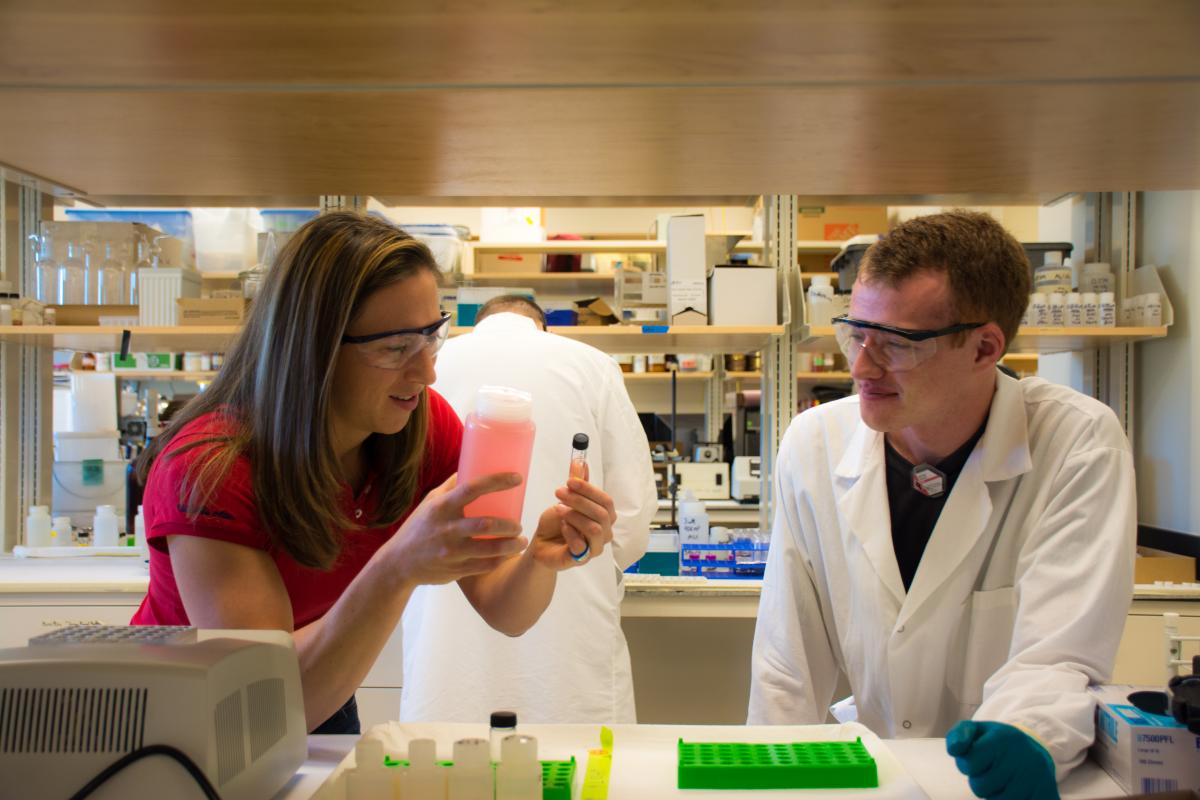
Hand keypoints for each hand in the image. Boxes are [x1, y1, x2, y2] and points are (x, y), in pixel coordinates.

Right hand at [385, 472, 527, 586]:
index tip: (517, 478)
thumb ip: (449, 487)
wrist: (398, 563)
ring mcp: (451, 551)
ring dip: (511, 545)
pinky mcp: (455, 570)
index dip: (497, 481)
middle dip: (509, 524)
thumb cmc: (417, 528)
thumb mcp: (429, 503)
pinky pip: (484, 566)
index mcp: (441, 507)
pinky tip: (508, 555)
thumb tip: (469, 468)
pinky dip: (500, 560)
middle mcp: (447, 529)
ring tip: (520, 541)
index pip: (472, 488)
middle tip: (519, 525)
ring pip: (490, 548)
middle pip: (486, 523)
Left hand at [528, 471, 616, 570]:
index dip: (589, 489)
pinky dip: (570, 532)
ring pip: (595, 529)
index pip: (606, 501)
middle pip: (602, 514)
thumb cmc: (558, 523)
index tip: (570, 481)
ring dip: (575, 516)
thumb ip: (577, 483)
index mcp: (605, 517)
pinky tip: (562, 527)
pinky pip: (581, 546)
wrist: (542, 544)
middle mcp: (604, 533)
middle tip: (559, 492)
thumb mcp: (566, 499)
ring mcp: (595, 548)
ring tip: (559, 510)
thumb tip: (580, 461)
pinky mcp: (581, 559)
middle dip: (579, 500)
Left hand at [946, 721, 1058, 799]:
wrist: (1034, 751)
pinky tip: (1015, 790)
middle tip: (991, 771)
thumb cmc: (997, 743)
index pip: (969, 764)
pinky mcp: (1045, 794)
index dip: (967, 764)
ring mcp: (1036, 778)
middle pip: (980, 787)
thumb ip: (959, 735)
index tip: (977, 758)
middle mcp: (1021, 758)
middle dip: (980, 781)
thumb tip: (954, 749)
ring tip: (1003, 780)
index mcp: (1002, 739)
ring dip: (994, 795)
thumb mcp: (977, 730)